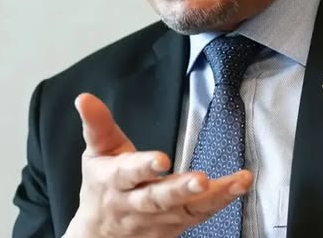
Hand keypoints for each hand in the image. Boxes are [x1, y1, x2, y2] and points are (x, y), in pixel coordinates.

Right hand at [64, 93, 252, 237]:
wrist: (99, 234)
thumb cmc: (101, 185)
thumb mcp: (96, 152)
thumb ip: (96, 124)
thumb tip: (84, 98)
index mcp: (114, 181)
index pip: (128, 173)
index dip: (143, 166)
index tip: (161, 159)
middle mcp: (135, 204)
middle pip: (158, 199)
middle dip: (180, 190)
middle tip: (201, 179)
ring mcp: (157, 220)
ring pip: (186, 210)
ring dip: (213, 197)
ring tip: (237, 182)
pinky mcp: (175, 227)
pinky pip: (200, 216)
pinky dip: (220, 202)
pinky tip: (238, 187)